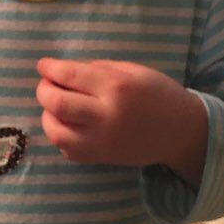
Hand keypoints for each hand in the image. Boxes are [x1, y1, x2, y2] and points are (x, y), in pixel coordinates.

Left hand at [36, 57, 207, 189]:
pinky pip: (67, 150)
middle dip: (43, 90)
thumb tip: (65, 71)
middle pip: (57, 103)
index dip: (50, 68)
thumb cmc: (157, 94)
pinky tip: (68, 125)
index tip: (43, 64)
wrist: (180, 132)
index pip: (69, 75)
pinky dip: (60, 136)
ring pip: (56, 131)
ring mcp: (102, 141)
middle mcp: (106, 115)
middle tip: (46, 84)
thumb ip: (98, 69)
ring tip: (55, 107)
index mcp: (116, 87)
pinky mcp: (100, 158)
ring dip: (47, 115)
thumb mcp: (133, 70)